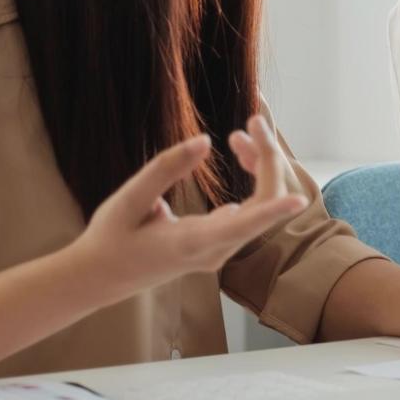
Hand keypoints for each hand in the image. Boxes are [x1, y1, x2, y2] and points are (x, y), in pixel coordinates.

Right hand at [69, 117, 307, 306]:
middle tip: (253, 121)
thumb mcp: (128, 200)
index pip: (243, 226)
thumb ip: (165, 169)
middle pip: (261, 207)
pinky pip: (250, 212)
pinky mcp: (218, 244)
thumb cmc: (110, 237)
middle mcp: (214, 251)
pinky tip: (241, 149)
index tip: (299, 200)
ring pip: (259, 208)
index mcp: (193, 242)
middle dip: (266, 161)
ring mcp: (219, 251)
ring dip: (260, 167)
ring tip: (242, 132)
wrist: (101, 277)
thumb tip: (204, 141)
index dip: (273, 210)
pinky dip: (253, 179)